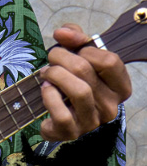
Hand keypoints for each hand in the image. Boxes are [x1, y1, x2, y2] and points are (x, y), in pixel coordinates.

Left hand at [40, 23, 130, 140]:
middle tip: (51, 58)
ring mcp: (93, 122)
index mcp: (120, 88)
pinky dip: (49, 97)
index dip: (86, 49)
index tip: (75, 50)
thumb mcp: (80, 55)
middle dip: (60, 57)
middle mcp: (111, 106)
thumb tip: (62, 33)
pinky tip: (45, 89)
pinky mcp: (72, 132)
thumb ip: (76, 38)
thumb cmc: (73, 80)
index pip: (110, 61)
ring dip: (54, 74)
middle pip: (85, 70)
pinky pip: (62, 113)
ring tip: (46, 73)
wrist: (57, 114)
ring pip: (77, 91)